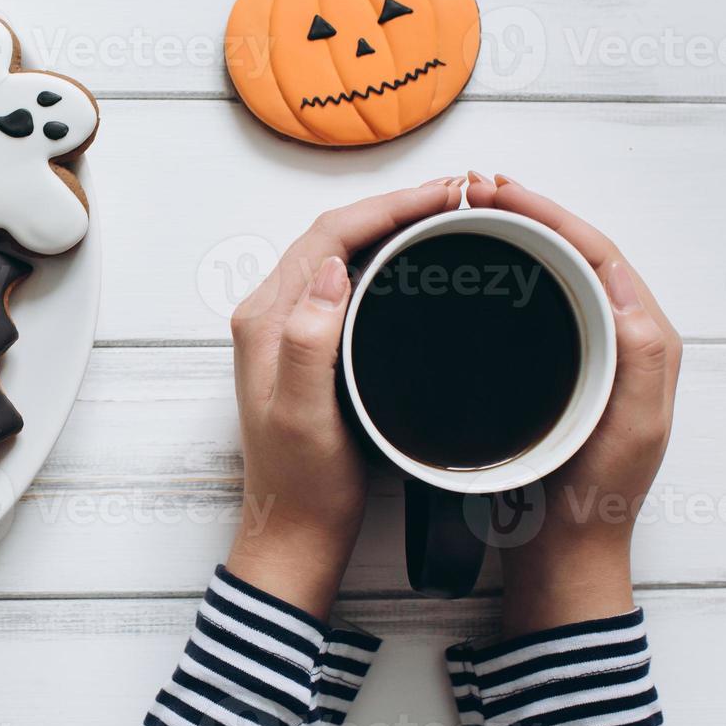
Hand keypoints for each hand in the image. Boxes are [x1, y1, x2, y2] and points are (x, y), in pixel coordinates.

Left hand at [226, 178, 464, 620]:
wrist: (293, 530)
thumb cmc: (302, 482)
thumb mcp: (305, 417)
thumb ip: (308, 342)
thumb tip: (331, 270)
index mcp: (266, 320)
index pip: (328, 236)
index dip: (388, 207)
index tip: (445, 195)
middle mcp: (268, 314)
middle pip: (334, 233)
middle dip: (395, 205)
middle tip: (460, 195)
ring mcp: (285, 328)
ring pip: (339, 252)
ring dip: (389, 226)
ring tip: (446, 214)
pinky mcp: (305, 345)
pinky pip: (343, 280)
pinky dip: (382, 257)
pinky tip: (415, 261)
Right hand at [465, 173, 682, 636]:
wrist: (562, 550)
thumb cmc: (595, 496)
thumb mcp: (633, 426)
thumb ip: (643, 354)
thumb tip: (617, 280)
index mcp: (641, 340)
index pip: (596, 252)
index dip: (549, 213)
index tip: (501, 192)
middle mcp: (612, 337)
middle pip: (570, 250)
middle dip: (525, 210)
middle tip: (476, 189)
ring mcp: (575, 352)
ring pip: (545, 272)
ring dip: (509, 234)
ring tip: (467, 211)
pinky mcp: (542, 369)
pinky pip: (522, 305)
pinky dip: (495, 274)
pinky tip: (465, 269)